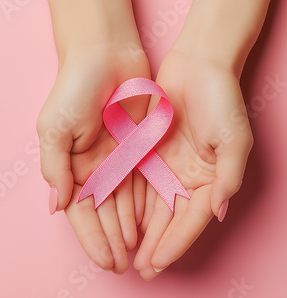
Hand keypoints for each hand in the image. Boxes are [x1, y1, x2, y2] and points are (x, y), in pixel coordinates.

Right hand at [37, 47, 149, 272]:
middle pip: (103, 213)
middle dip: (111, 240)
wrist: (105, 55)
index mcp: (69, 165)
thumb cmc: (74, 89)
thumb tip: (57, 206)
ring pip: (122, 203)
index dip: (92, 238)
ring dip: (126, 229)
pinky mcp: (137, 149)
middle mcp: (92, 167)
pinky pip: (141, 184)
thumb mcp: (53, 129)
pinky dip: (142, 206)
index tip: (104, 261)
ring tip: (136, 253)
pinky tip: (145, 225)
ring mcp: (115, 159)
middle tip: (123, 266)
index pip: (80, 212)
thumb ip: (54, 168)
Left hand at [133, 50, 252, 279]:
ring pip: (151, 206)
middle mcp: (188, 178)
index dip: (174, 244)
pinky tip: (119, 221)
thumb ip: (228, 178)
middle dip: (154, 246)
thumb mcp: (234, 140)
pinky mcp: (149, 153)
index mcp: (210, 179)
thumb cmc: (221, 100)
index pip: (190, 221)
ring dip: (140, 231)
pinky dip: (130, 203)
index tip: (156, 264)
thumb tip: (219, 211)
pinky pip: (138, 183)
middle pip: (168, 220)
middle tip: (138, 269)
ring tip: (126, 252)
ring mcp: (167, 166)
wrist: (198, 65)